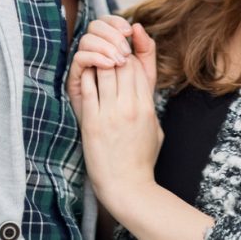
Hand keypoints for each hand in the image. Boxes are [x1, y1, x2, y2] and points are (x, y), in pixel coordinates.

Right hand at [67, 16, 156, 121]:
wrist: (121, 141)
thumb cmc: (134, 107)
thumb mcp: (145, 77)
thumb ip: (146, 52)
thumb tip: (138, 25)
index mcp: (108, 47)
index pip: (106, 21)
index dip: (117, 22)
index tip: (130, 31)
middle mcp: (93, 54)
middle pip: (96, 26)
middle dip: (113, 35)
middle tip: (126, 50)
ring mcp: (83, 67)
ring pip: (87, 40)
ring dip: (105, 46)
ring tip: (119, 60)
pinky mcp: (75, 81)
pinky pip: (80, 60)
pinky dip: (94, 58)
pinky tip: (108, 64)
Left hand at [80, 60, 163, 208]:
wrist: (126, 186)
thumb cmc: (141, 161)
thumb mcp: (156, 130)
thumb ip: (151, 108)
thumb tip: (145, 93)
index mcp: (147, 107)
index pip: (138, 68)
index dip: (128, 57)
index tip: (119, 56)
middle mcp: (130, 106)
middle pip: (122, 65)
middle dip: (113, 55)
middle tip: (105, 54)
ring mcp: (110, 113)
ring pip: (105, 71)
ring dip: (99, 62)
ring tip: (94, 61)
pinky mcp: (92, 121)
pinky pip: (88, 88)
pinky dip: (86, 76)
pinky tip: (84, 74)